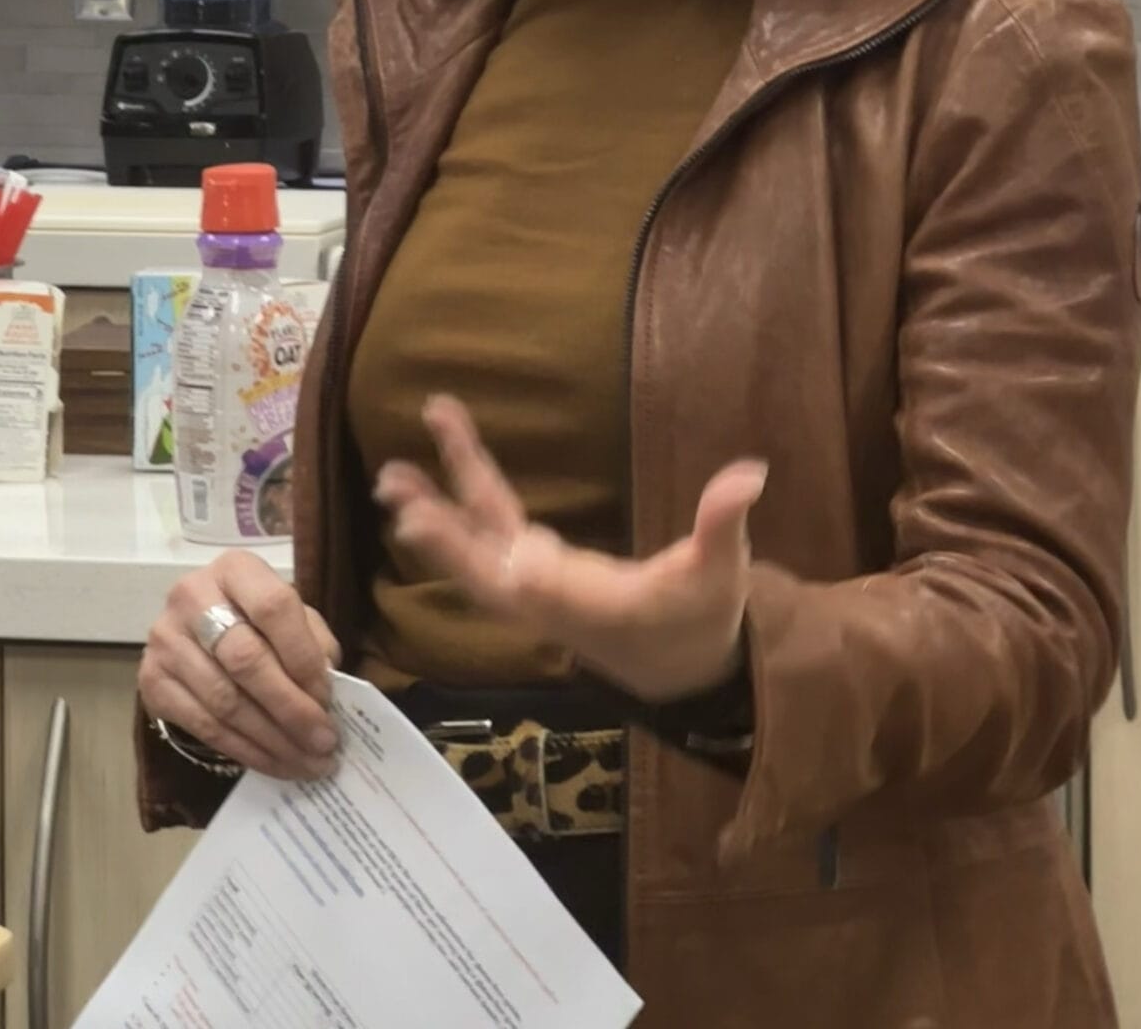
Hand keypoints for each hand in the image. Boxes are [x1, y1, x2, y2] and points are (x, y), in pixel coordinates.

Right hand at [138, 550, 342, 781]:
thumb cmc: (258, 621)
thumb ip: (313, 643)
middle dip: (291, 709)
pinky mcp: (152, 680)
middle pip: (246, 659)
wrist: (199, 630)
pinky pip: (203, 726)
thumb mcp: (293, 616)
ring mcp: (166, 639)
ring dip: (272, 740)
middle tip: (324, 743)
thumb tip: (327, 690)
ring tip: (307, 763)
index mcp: (236, 569)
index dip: (304, 657)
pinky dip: (245, 750)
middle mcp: (192, 596)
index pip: (274, 608)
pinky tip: (274, 763)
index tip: (328, 699)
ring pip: (225, 701)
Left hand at [374, 395, 766, 703]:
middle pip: (490, 571)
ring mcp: (536, 587)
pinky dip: (456, 510)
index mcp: (598, 606)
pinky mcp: (533, 572)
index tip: (513, 547)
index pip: (556, 592)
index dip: (531, 571)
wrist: (680, 667)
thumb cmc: (699, 617)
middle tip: (402, 501)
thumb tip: (750, 473)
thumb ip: (723, 522)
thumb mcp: (722, 572)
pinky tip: (423, 485)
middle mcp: (553, 600)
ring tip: (390, 476)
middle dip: (448, 538)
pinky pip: (486, 537)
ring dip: (434, 515)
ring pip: (476, 551)